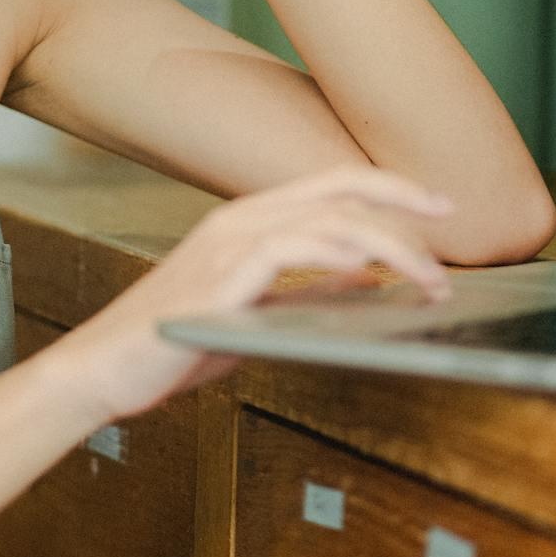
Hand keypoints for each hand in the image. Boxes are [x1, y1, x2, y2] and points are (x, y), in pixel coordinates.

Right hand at [66, 166, 455, 420]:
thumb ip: (312, 291)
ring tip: (427, 275)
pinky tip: (363, 265)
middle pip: (338, 188)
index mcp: (251, 221)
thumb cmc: (177, 342)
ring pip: (324, 218)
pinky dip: (328, 252)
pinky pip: (282, 249)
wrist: (105, 371)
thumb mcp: (261, 312)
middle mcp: (240, 219)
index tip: (438, 203)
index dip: (390, 188)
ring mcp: (226, 245)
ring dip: (386, 244)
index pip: (334, 185)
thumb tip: (373, 279)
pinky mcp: (215, 280)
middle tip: (451, 221)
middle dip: (402, 199)